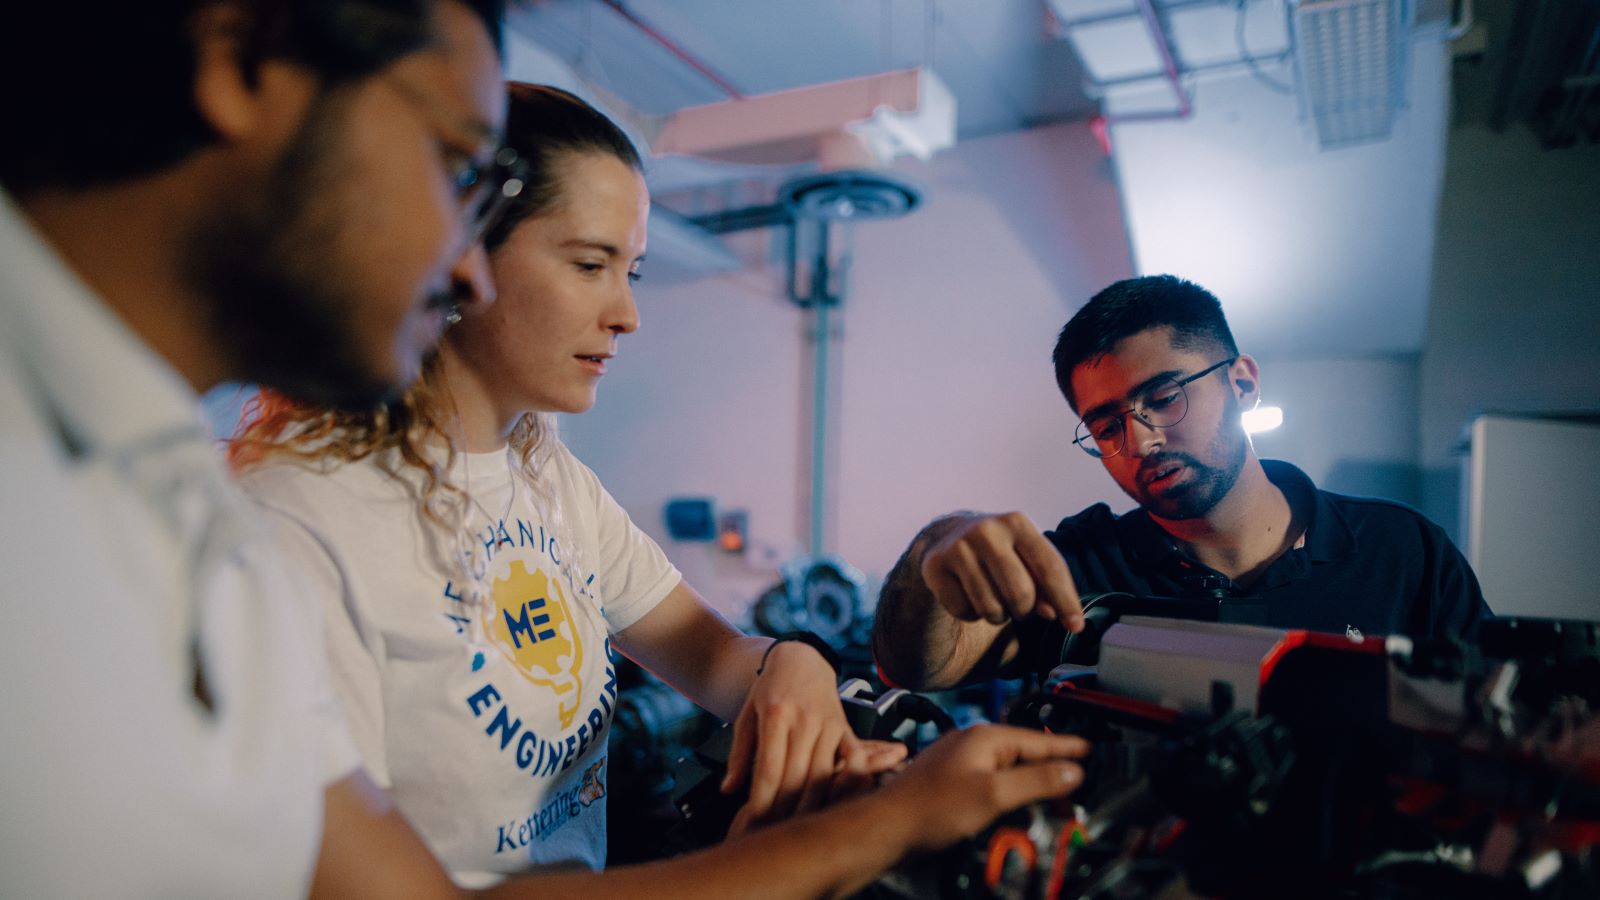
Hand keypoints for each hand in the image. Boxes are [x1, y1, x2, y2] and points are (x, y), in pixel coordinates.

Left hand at [722, 640, 874, 833]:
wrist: (800, 659)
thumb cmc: (769, 688)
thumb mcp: (746, 715)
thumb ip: (739, 754)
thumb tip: (728, 789)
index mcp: (776, 714)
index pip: (769, 768)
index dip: (763, 801)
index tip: (754, 823)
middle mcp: (805, 719)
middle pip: (797, 777)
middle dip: (784, 811)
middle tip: (772, 833)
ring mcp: (828, 723)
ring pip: (823, 775)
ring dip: (811, 806)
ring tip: (798, 828)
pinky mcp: (844, 727)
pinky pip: (850, 761)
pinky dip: (844, 783)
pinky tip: (837, 804)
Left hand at [876, 724, 1089, 853]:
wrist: (887, 827)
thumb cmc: (929, 808)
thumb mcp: (993, 794)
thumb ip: (1037, 780)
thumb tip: (1071, 771)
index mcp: (984, 738)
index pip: (1038, 740)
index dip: (1067, 748)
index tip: (1090, 750)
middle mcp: (972, 745)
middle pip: (1025, 756)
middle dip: (1052, 774)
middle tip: (1075, 794)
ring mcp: (959, 763)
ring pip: (1008, 772)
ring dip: (1031, 788)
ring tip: (1052, 806)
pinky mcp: (951, 784)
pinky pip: (991, 784)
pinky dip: (1009, 796)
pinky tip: (1014, 810)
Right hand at [921, 512, 1084, 630]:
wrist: (947, 536)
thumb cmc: (999, 552)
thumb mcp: (1026, 557)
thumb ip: (1045, 584)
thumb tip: (1053, 613)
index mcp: (1017, 523)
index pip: (1050, 567)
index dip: (1066, 601)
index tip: (1076, 626)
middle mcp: (987, 531)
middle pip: (1021, 595)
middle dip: (1024, 610)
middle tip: (1019, 605)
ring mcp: (958, 548)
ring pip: (991, 608)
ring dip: (997, 615)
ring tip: (992, 598)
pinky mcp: (935, 566)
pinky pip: (963, 611)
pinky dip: (971, 613)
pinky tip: (969, 595)